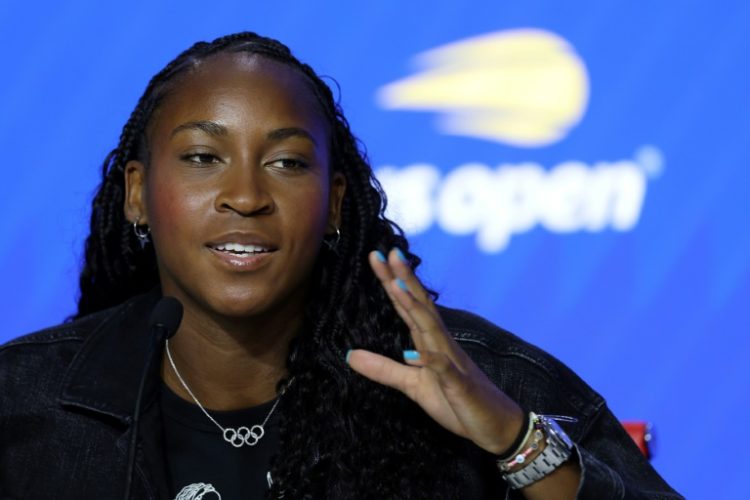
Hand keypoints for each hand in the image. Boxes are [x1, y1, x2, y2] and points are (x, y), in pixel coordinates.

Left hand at [346, 248, 524, 454]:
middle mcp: (440, 345)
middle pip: (420, 307)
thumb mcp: (412, 387)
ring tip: (397, 286)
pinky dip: (432, 361)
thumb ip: (384, 369)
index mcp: (428, 343)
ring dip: (415, 308)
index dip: (392, 282)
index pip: (407, 306)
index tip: (376, 257)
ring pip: (432, 330)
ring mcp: (452, 363)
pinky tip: (417, 353)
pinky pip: (445, 371)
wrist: (495, 425)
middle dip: (404, 280)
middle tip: (387, 253)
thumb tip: (350, 355)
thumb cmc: (457, 401)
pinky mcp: (460, 386)